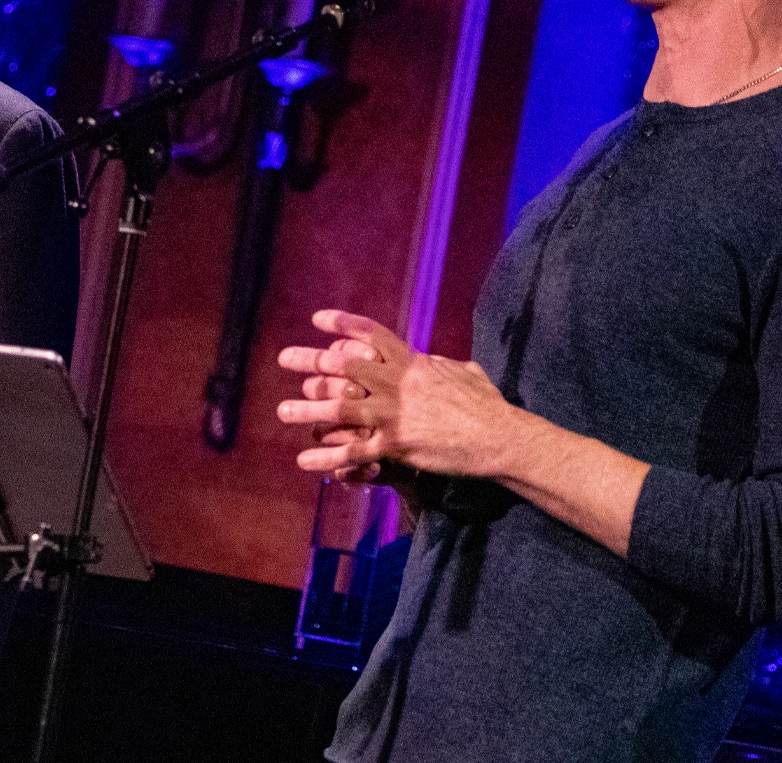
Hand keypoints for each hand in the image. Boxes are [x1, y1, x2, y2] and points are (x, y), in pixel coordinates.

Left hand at [276, 309, 517, 478]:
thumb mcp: (464, 372)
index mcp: (412, 362)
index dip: (342, 324)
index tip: (317, 319)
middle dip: (311, 360)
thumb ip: (440, 364)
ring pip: (341, 407)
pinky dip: (327, 458)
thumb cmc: (487, 405)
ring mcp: (395, 414)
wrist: (499, 436)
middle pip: (344, 366)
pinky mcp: (397, 445)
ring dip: (308, 409)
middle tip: (285, 358)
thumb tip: (431, 359)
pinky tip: (306, 461)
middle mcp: (397, 384)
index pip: (371, 334)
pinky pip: (354, 452)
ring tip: (282, 412)